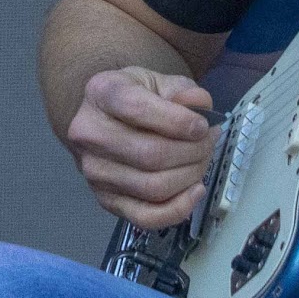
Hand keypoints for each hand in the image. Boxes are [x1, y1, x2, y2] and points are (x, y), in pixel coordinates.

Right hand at [65, 66, 215, 228]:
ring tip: (202, 161)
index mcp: (101, 94)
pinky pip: (146, 217)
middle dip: (192, 152)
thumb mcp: (155, 81)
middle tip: (209, 143)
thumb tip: (200, 104)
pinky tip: (195, 191)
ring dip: (190, 177)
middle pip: (150, 154)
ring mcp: (95, 171)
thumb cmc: (132, 98)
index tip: (202, 126)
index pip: (138, 110)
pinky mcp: (105, 200)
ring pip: (152, 187)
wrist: (101, 121)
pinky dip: (178, 209)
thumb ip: (180, 89)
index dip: (178, 121)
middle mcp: (89, 134)